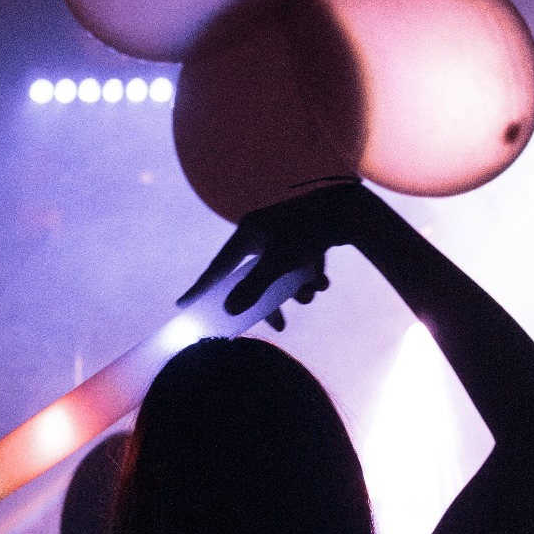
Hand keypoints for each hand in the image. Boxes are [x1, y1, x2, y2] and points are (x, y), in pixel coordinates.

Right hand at [176, 181, 374, 327]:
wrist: (351, 208)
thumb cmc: (310, 229)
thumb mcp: (279, 263)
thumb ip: (254, 288)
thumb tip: (231, 310)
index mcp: (248, 232)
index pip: (218, 268)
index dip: (201, 289)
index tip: (182, 305)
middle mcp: (263, 231)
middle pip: (257, 277)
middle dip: (273, 300)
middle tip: (279, 326)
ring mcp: (285, 232)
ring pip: (284, 273)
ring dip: (299, 289)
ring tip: (313, 291)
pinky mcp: (307, 234)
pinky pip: (301, 264)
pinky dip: (310, 276)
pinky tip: (323, 281)